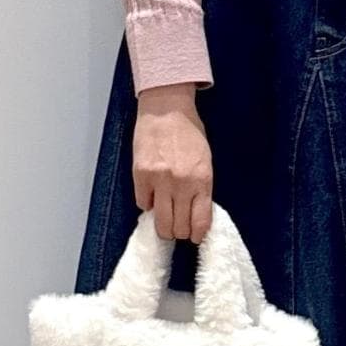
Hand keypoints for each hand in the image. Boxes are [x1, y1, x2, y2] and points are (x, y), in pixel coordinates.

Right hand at [133, 83, 213, 242]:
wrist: (166, 109)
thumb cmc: (189, 132)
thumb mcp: (205, 160)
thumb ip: (201, 188)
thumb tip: (195, 213)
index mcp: (202, 180)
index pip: (200, 222)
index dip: (197, 235)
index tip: (194, 236)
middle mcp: (181, 184)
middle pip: (178, 227)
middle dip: (179, 232)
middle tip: (178, 227)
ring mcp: (159, 180)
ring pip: (160, 223)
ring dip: (163, 226)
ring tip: (165, 219)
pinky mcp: (140, 175)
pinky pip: (143, 204)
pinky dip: (148, 205)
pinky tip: (153, 196)